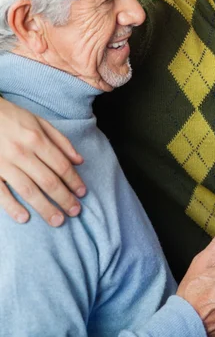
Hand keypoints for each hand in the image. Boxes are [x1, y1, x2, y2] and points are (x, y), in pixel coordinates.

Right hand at [0, 98, 85, 225]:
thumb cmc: (13, 118)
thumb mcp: (39, 121)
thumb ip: (61, 141)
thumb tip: (79, 160)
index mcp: (36, 138)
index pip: (61, 165)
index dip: (74, 181)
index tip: (82, 193)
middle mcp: (22, 152)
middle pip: (48, 181)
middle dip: (64, 198)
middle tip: (75, 212)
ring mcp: (4, 163)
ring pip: (28, 190)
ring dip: (45, 208)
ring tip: (57, 220)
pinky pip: (1, 193)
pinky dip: (12, 207)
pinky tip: (24, 218)